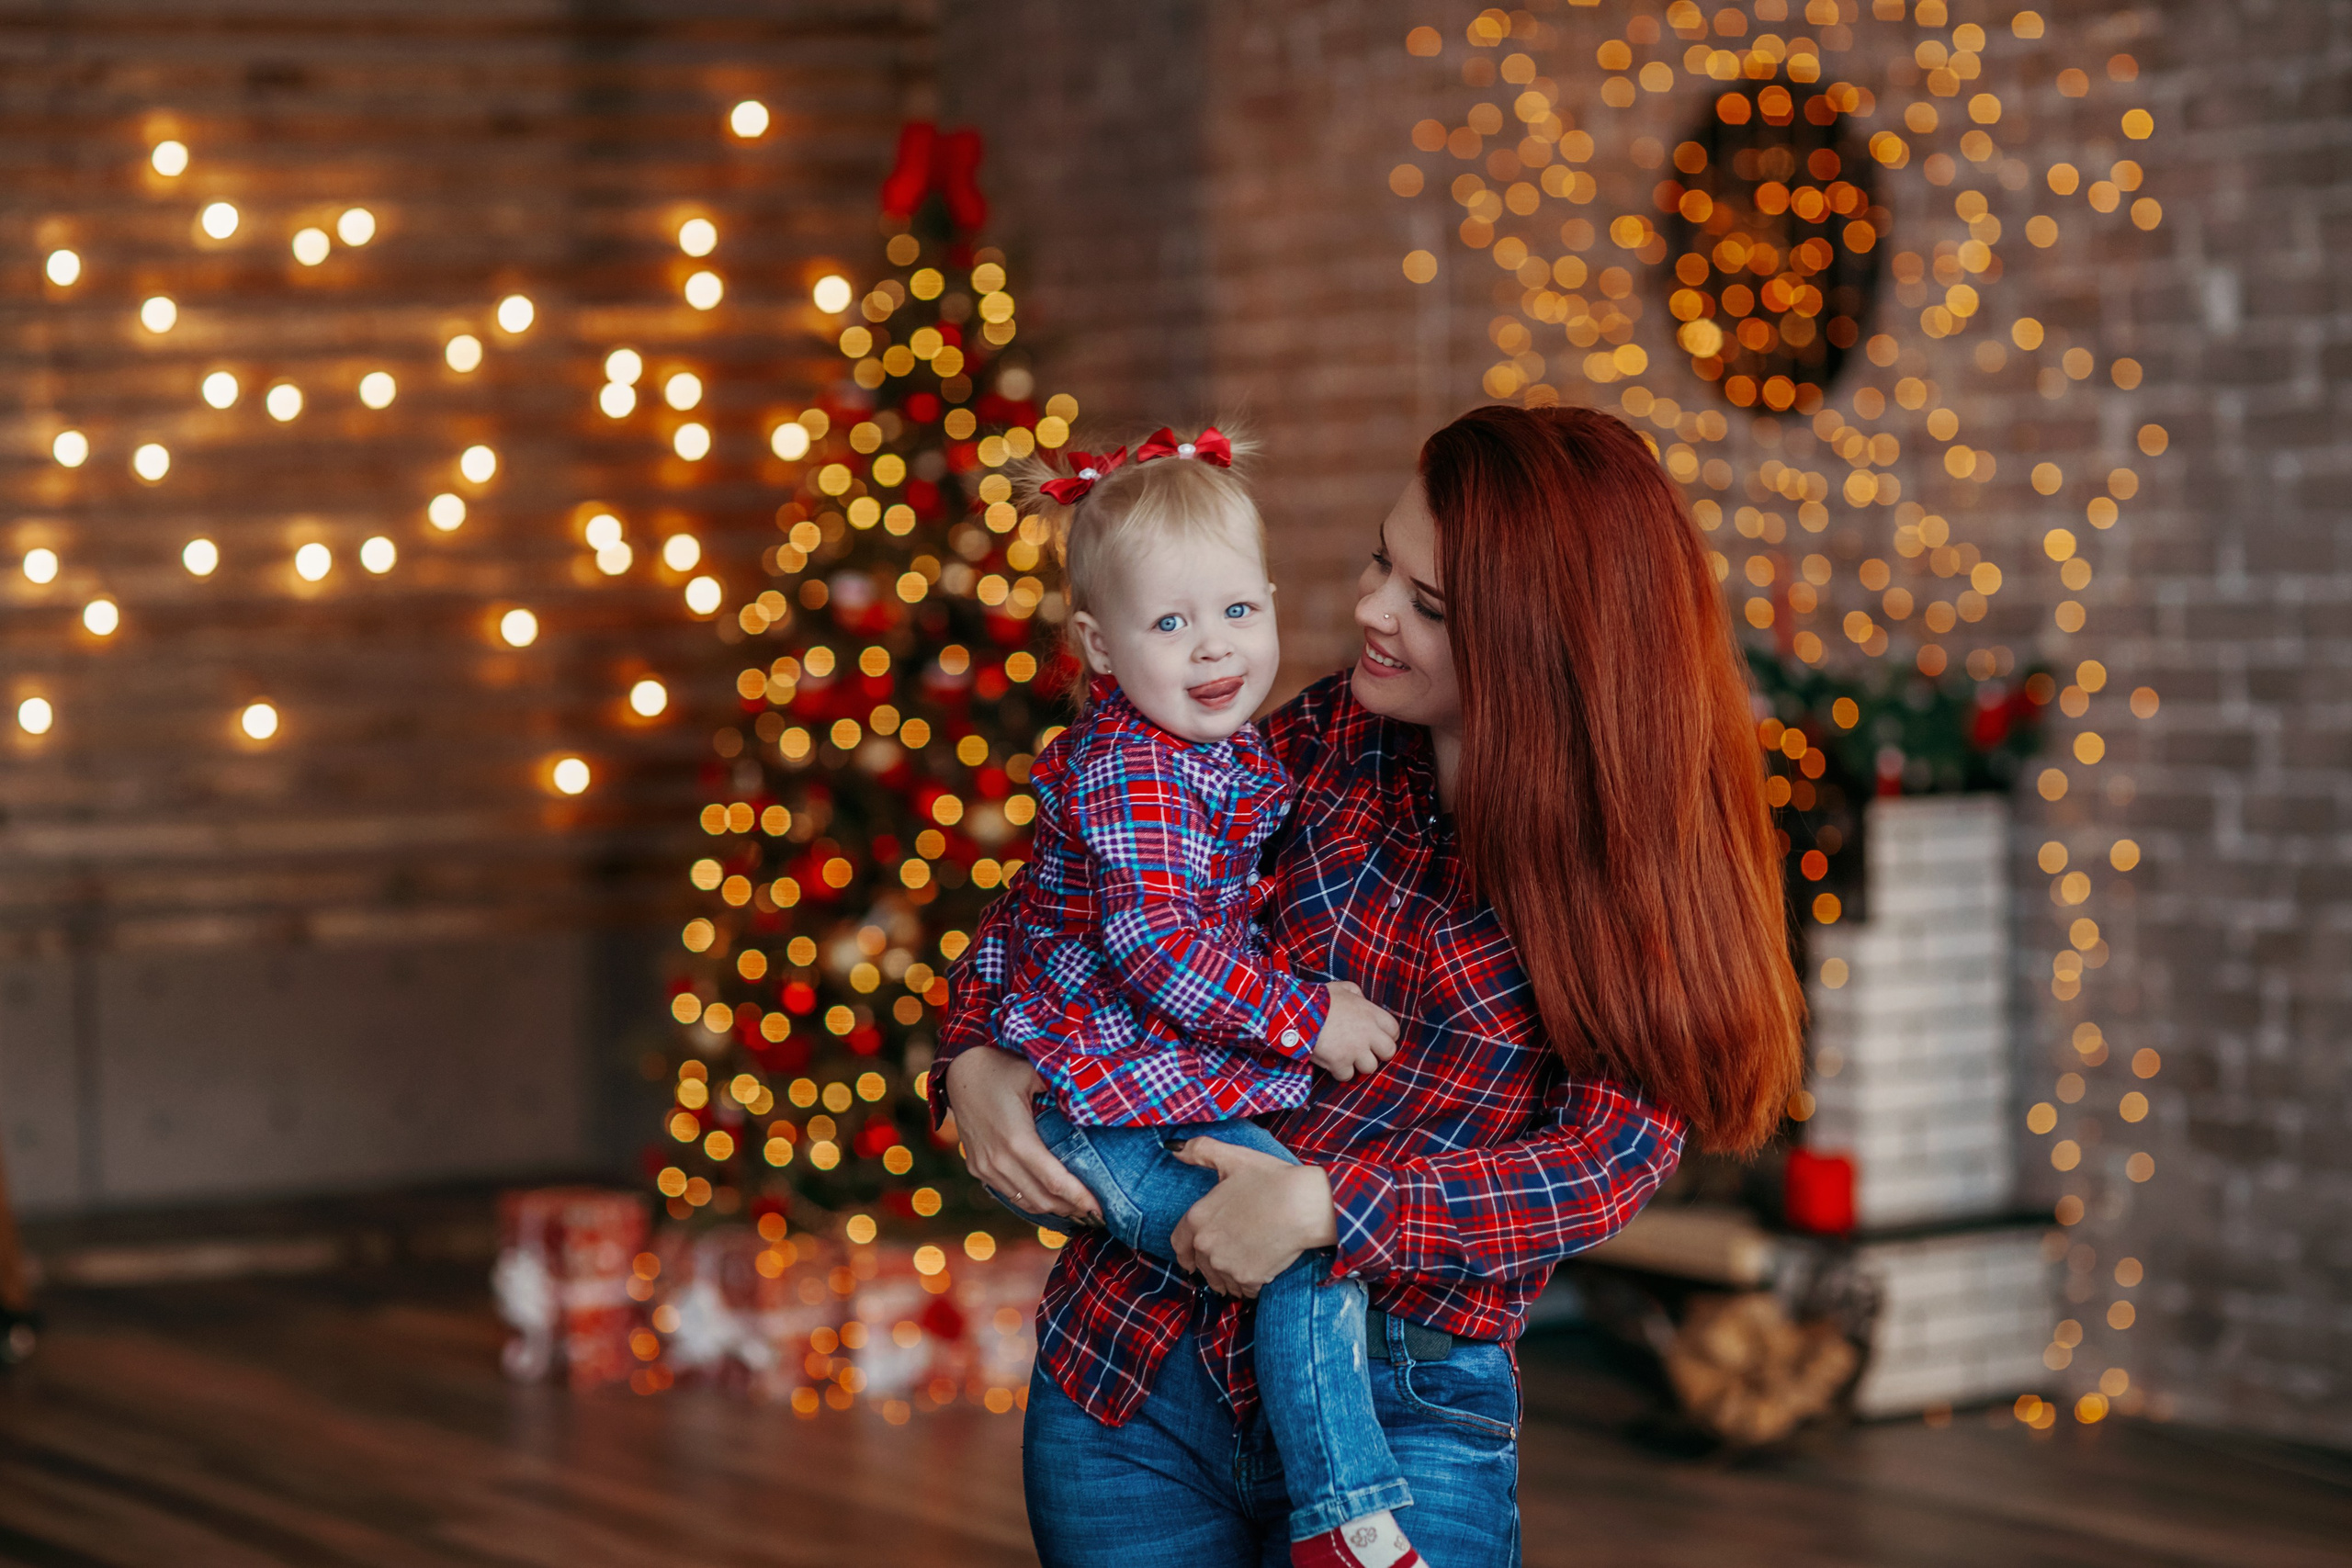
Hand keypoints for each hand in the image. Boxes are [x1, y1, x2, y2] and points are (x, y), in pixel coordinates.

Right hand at [943, 1048, 1101, 1222]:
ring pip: (1025, 1202)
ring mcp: (985, 1168)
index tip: (1101, 1209)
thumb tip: (1094, 1099)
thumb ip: (1062, 1089)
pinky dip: (1032, 1201)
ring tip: (1078, 1211)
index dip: (1080, 1198)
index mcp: (1017, 1140)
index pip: (1055, 1182)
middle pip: (1043, 1199)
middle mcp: (999, 1161)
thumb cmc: (1000, 1068)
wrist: (958, 1072)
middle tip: (1097, 1214)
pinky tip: (1049, 1200)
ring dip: (1052, 1210)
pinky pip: (1010, 1194)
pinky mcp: (978, 1168)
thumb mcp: (1033, 1073)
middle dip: (1072, 1210)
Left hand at [1169, 1140, 1337, 1297]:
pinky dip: (1251, 1285)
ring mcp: (1226, 1264)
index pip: (1179, 1244)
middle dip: (1211, 1266)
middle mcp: (1206, 1245)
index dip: (1185, 1253)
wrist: (1303, 1205)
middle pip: (1202, 1266)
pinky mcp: (1248, 1278)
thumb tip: (1173, 1148)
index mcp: (1197, 1218)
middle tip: (1227, 1261)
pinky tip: (1261, 1272)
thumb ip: (1200, 1151)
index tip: (1190, 1261)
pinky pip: (1245, 1290)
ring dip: (1229, 1278)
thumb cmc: (1271, 1179)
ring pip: (1222, 1280)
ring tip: (1244, 1267)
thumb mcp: (1233, 1158)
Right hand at [1309, 980, 1399, 1080]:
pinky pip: (1347, 1076)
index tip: (1377, 1038)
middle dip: (1379, 1053)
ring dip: (1359, 1064)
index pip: (1394, 1030)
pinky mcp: (1340, 1063)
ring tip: (1347, 1057)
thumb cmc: (1318, 999)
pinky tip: (1332, 1062)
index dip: (1387, 1036)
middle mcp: (1368, 1033)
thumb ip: (1356, 993)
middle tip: (1365, 1051)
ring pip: (1370, 1067)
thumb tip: (1361, 999)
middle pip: (1389, 1052)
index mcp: (1370, 1014)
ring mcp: (1355, 1050)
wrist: (1298, 1013)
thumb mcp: (1341, 988)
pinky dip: (1340, 1072)